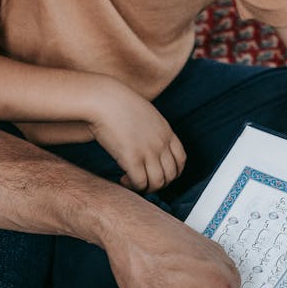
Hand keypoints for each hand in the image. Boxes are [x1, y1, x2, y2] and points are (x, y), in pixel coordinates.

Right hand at [87, 77, 185, 191]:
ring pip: (157, 183)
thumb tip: (148, 143)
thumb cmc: (119, 104)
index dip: (173, 173)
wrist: (105, 100)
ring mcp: (148, 152)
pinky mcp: (132, 159)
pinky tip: (124, 179)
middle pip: (171, 175)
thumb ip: (153, 130)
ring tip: (133, 182)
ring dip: (146, 187)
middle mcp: (161, 144)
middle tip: (145, 181)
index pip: (181, 160)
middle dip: (159, 183)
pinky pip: (140, 183)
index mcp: (167, 132)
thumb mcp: (146, 114)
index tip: (161, 175)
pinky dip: (133, 186)